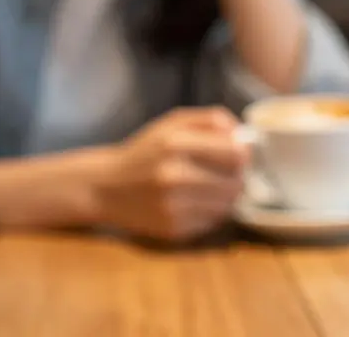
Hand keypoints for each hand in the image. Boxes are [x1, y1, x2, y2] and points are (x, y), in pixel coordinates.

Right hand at [95, 107, 249, 242]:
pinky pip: (211, 222)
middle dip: (236, 177)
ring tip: (210, 187)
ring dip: (225, 196)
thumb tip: (243, 134)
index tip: (238, 154)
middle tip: (226, 173)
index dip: (243, 154)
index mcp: (175, 144)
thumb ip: (212, 119)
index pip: (236, 154)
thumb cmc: (146, 150)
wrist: (105, 187)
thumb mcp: (174, 122)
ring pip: (227, 205)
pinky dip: (210, 212)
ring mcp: (172, 206)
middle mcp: (174, 176)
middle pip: (235, 183)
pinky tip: (195, 202)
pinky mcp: (173, 229)